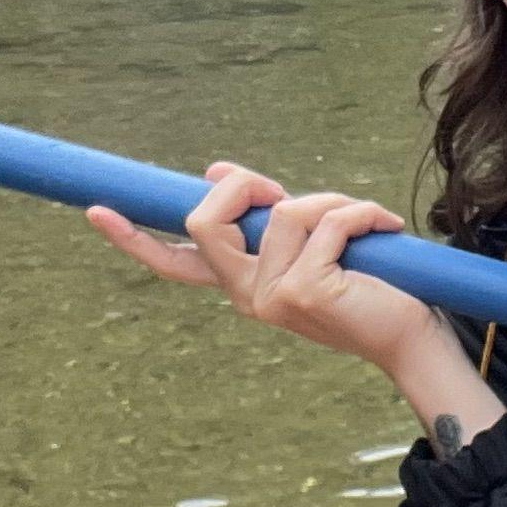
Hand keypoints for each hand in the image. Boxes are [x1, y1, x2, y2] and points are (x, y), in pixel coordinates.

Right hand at [88, 162, 478, 399]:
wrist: (410, 336)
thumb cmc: (363, 283)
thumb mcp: (305, 241)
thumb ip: (263, 213)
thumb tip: (212, 170)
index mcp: (240, 284)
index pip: (175, 262)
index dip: (134, 237)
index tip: (97, 210)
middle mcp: (246, 296)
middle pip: (206, 219)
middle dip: (244, 184)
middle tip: (284, 192)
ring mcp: (272, 299)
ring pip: (283, 211)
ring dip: (331, 202)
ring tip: (363, 224)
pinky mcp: (306, 293)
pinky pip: (325, 222)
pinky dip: (360, 213)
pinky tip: (383, 230)